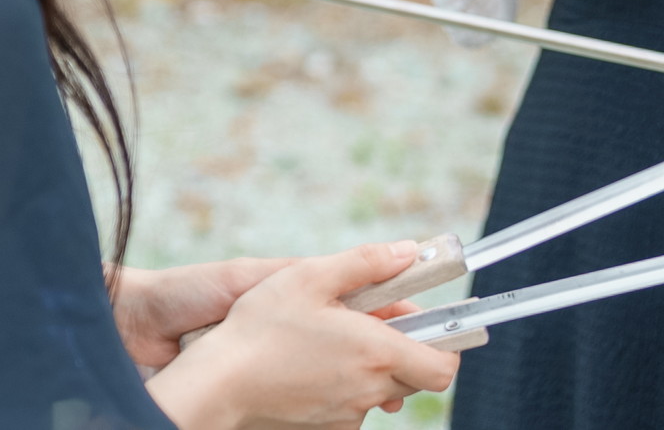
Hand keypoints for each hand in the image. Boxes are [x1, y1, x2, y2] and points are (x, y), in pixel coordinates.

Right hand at [146, 241, 460, 429]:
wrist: (217, 384)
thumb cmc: (260, 328)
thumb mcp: (311, 277)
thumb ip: (367, 262)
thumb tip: (409, 252)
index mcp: (376, 352)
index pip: (443, 367)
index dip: (446, 346)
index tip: (431, 325)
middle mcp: (369, 389)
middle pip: (415, 377)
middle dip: (405, 349)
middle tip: (373, 323)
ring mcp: (347, 414)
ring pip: (381, 391)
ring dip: (371, 367)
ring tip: (333, 340)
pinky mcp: (326, 428)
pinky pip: (352, 405)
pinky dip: (344, 385)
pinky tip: (314, 364)